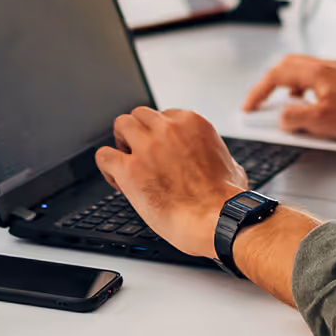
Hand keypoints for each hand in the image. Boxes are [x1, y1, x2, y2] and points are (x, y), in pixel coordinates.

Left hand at [93, 107, 245, 259]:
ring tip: (127, 162)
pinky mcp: (129, 169)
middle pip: (140, 115)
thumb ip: (217, 156)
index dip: (159, 134)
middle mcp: (168, 129)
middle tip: (141, 154)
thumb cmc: (225, 201)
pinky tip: (116, 178)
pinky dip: (107, 166)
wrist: (217, 221)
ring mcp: (147, 147)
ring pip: (121, 124)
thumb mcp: (232, 166)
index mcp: (192, 124)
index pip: (164, 115)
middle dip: (139, 133)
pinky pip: (104, 155)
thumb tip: (219, 163)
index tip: (160, 151)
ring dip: (122, 142)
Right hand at [243, 55, 335, 141]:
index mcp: (317, 72)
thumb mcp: (321, 122)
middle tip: (262, 102)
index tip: (250, 107)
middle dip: (271, 84)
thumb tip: (282, 116)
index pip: (276, 74)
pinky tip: (314, 109)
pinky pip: (320, 81)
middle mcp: (328, 66)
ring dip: (290, 88)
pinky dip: (307, 92)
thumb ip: (294, 118)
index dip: (258, 91)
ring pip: (305, 72)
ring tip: (287, 108)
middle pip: (289, 66)